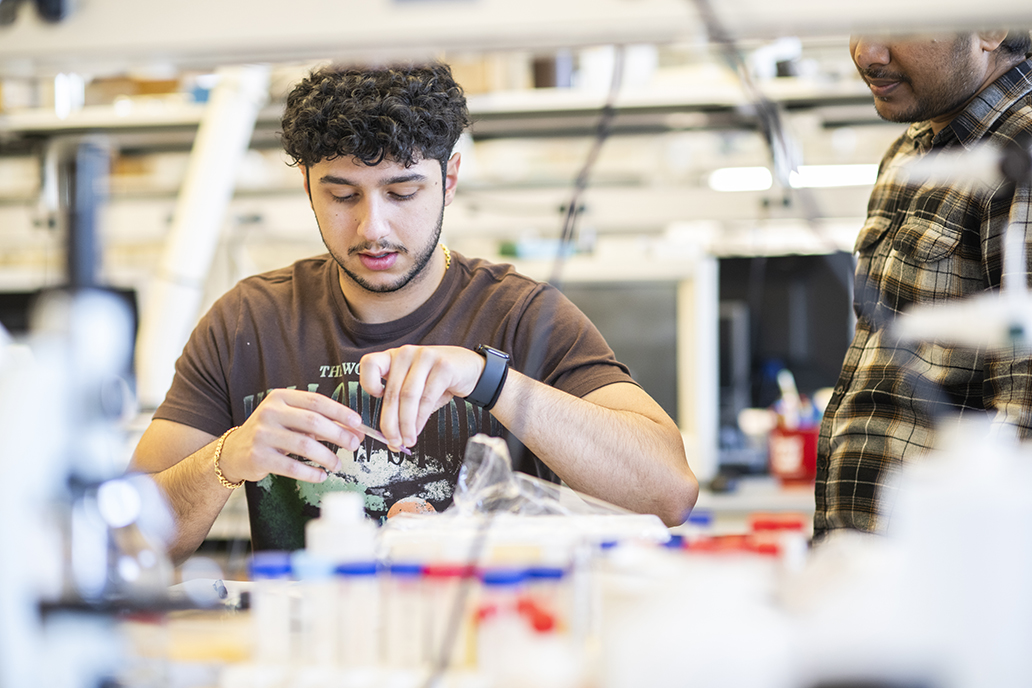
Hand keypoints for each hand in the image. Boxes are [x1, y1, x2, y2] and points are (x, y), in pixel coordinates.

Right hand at [216, 389, 365, 483]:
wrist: (234, 451)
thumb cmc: (271, 433)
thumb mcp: (291, 421)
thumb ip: (321, 423)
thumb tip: (355, 431)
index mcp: (281, 398)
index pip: (316, 401)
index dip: (340, 412)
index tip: (357, 423)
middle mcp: (270, 412)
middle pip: (312, 421)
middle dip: (338, 434)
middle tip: (353, 445)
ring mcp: (262, 434)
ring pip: (304, 445)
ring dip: (326, 456)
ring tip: (337, 465)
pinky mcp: (258, 457)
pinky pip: (291, 466)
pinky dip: (310, 472)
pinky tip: (321, 475)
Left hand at [359, 345, 483, 449]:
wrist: (469, 368)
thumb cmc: (439, 379)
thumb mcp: (416, 389)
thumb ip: (401, 408)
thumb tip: (392, 439)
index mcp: (394, 357)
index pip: (370, 363)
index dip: (367, 383)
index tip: (375, 398)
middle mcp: (406, 354)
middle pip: (392, 392)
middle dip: (391, 422)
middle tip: (393, 441)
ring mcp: (425, 357)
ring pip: (408, 397)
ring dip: (406, 424)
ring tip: (407, 440)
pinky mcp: (443, 366)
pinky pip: (427, 398)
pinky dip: (421, 419)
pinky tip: (418, 429)